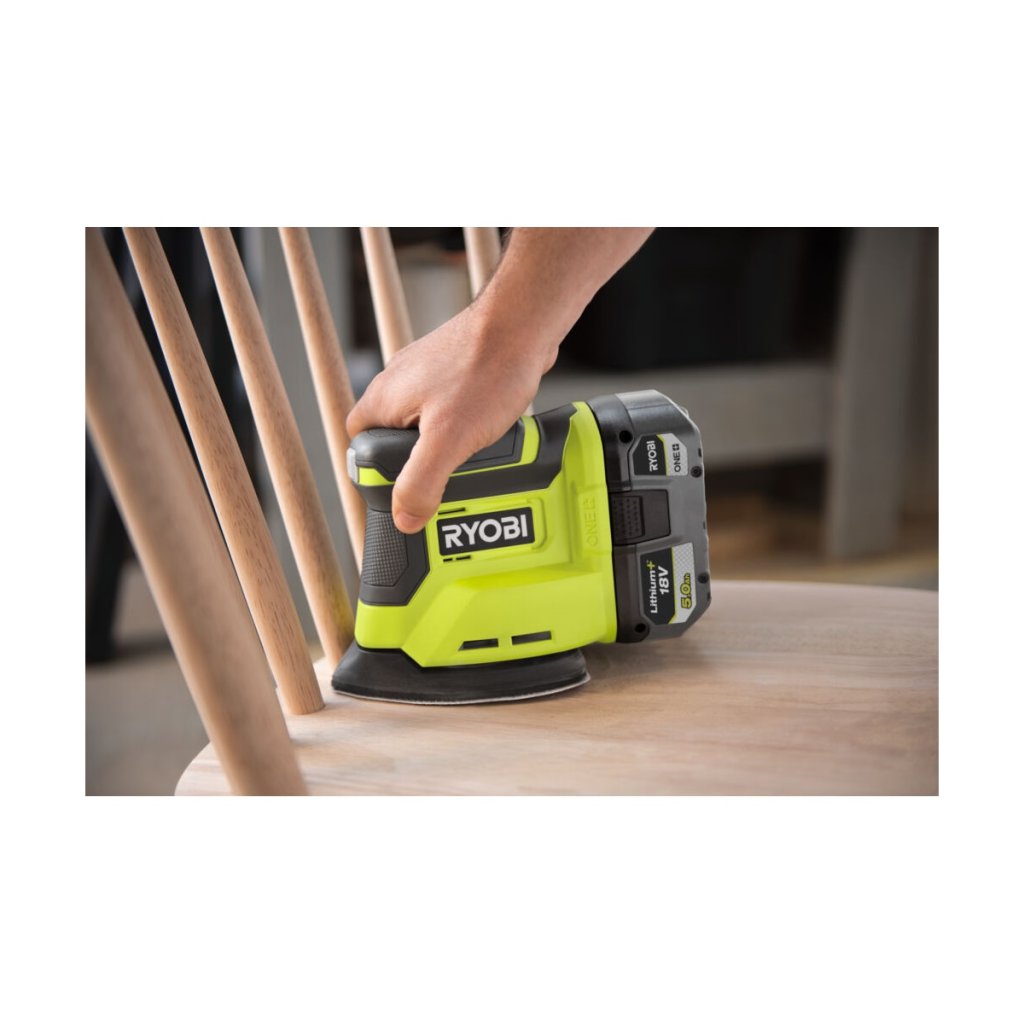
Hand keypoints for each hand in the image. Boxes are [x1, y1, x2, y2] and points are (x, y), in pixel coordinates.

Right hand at [346, 301, 558, 532]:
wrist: (523, 326)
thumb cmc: (485, 369)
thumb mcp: (449, 438)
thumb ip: (421, 481)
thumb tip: (404, 518)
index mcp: (382, 401)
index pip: (360, 451)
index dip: (380, 478)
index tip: (407, 494)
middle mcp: (399, 388)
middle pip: (398, 444)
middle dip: (424, 468)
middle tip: (448, 483)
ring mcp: (429, 380)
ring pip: (430, 430)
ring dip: (452, 451)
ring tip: (475, 461)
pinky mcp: (458, 377)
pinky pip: (456, 416)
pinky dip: (471, 432)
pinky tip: (491, 438)